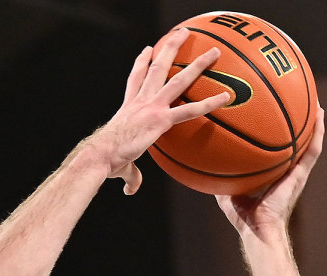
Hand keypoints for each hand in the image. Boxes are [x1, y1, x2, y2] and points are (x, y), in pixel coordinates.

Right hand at [86, 31, 230, 194]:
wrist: (100, 155)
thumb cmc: (106, 161)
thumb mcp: (121, 165)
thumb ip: (131, 175)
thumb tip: (132, 189)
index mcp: (128, 107)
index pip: (136, 79)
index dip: (142, 63)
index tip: (148, 50)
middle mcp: (140, 101)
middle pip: (157, 67)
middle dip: (170, 48)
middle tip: (182, 34)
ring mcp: (151, 106)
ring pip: (178, 79)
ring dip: (198, 64)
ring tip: (214, 52)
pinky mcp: (160, 119)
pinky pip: (190, 110)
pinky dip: (210, 103)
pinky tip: (227, 97)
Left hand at [217, 108, 325, 236]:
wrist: (259, 230)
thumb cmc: (244, 218)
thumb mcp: (228, 194)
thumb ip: (221, 180)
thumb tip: (206, 165)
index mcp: (275, 176)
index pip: (279, 152)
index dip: (280, 135)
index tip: (278, 117)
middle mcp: (288, 172)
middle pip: (297, 144)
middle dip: (299, 124)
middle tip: (300, 102)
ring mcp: (297, 173)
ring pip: (311, 143)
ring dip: (315, 123)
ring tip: (316, 102)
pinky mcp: (301, 175)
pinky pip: (312, 150)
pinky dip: (318, 132)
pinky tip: (319, 115)